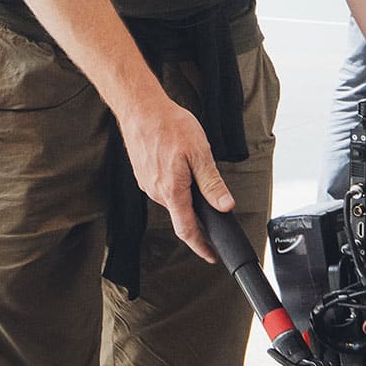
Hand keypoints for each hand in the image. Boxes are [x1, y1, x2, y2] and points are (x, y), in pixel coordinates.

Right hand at [120, 95, 234, 262]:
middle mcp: (156, 192)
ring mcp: (147, 184)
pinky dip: (175, 184)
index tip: (211, 256)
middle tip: (212, 207)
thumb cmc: (170, 126)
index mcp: (172, 190)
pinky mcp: (142, 174)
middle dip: (197, 215)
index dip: (201, 247)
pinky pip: (162, 187)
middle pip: (181, 214)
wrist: (140, 109)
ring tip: (194, 173)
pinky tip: (179, 166)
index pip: (187, 230)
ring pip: (172, 199)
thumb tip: (225, 206)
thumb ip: (212, 184)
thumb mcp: (200, 153)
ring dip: (185, 195)